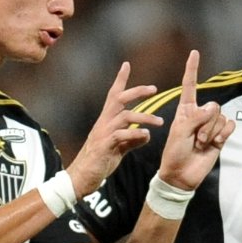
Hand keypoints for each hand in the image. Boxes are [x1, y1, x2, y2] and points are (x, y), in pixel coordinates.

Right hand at [66, 62, 161, 195]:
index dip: (120, 80)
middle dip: (137, 91)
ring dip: (144, 117)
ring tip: (160, 122)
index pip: (113, 96)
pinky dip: (135, 134)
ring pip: (124, 116)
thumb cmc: (99, 162)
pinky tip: (146, 136)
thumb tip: (146, 134)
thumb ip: (131, 140)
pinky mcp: (104, 146)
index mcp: (106, 121)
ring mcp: (103, 133)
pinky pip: (121, 135)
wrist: (81, 177)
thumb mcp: (118, 149)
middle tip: (154, 88)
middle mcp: (104, 123)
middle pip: (119, 99)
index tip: (126, 65)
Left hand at [156, 50, 234, 189]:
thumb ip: (195, 118)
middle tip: (195, 139)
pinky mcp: (221, 136)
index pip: (190, 85)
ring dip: (212, 132)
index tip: (194, 53)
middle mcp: (199, 115)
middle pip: (213, 106)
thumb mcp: (179, 133)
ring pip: (221, 117)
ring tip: (201, 144)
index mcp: (185, 110)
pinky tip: (214, 144)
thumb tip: (213, 108)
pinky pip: (229, 126)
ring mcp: (210, 126)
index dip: (192, 69)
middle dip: (206, 124)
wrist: (182, 175)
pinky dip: (223, 135)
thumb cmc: (174, 153)